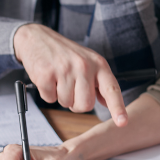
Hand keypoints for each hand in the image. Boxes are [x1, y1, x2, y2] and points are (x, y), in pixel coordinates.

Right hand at [13, 23, 127, 125]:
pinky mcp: (46, 74)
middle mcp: (84, 66)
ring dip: (61, 96)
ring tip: (58, 78)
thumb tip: (107, 103)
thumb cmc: (65, 53)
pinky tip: (48, 78)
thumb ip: (99, 82)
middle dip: (76, 103)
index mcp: (99, 64)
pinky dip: (47, 93)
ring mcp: (65, 69)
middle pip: (86, 105)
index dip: (118, 108)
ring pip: (66, 103)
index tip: (122, 122)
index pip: (111, 89)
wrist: (37, 38)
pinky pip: (49, 99)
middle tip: (70, 87)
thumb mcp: (88, 62)